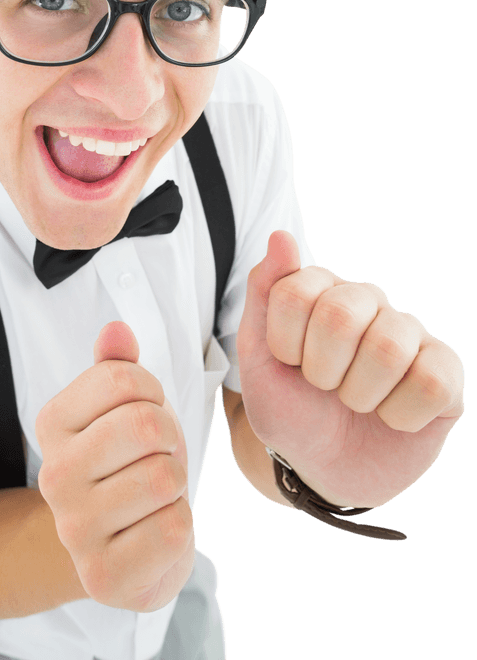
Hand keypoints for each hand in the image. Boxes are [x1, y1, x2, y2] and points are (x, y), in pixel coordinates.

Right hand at [36, 321, 194, 611]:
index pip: (123, 379)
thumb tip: (116, 329)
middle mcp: (53, 476)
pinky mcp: (105, 578)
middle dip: (169, 440)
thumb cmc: (128, 463)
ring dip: (175, 485)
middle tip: (157, 458)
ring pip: (164, 478)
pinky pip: (174, 530)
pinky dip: (179, 527)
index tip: (145, 413)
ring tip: (154, 495)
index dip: (152, 392)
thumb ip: (118, 366)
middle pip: (147, 427)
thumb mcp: (124, 407)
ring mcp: (75, 531)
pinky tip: (155, 530)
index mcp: (52, 424)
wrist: (122, 544)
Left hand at [237, 232, 464, 507]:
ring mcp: (410, 333)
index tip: (288, 364)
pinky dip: (400, 416)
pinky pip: (431, 384)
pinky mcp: (445, 372)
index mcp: (322, 288)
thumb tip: (282, 235)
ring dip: (359, 395)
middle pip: (341, 314)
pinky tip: (391, 416)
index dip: (284, 343)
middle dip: (321, 370)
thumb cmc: (289, 408)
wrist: (321, 468)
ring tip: (356, 403)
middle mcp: (370, 300)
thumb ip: (264, 294)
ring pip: (388, 348)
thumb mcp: (258, 359)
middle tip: (324, 387)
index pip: (296, 292)